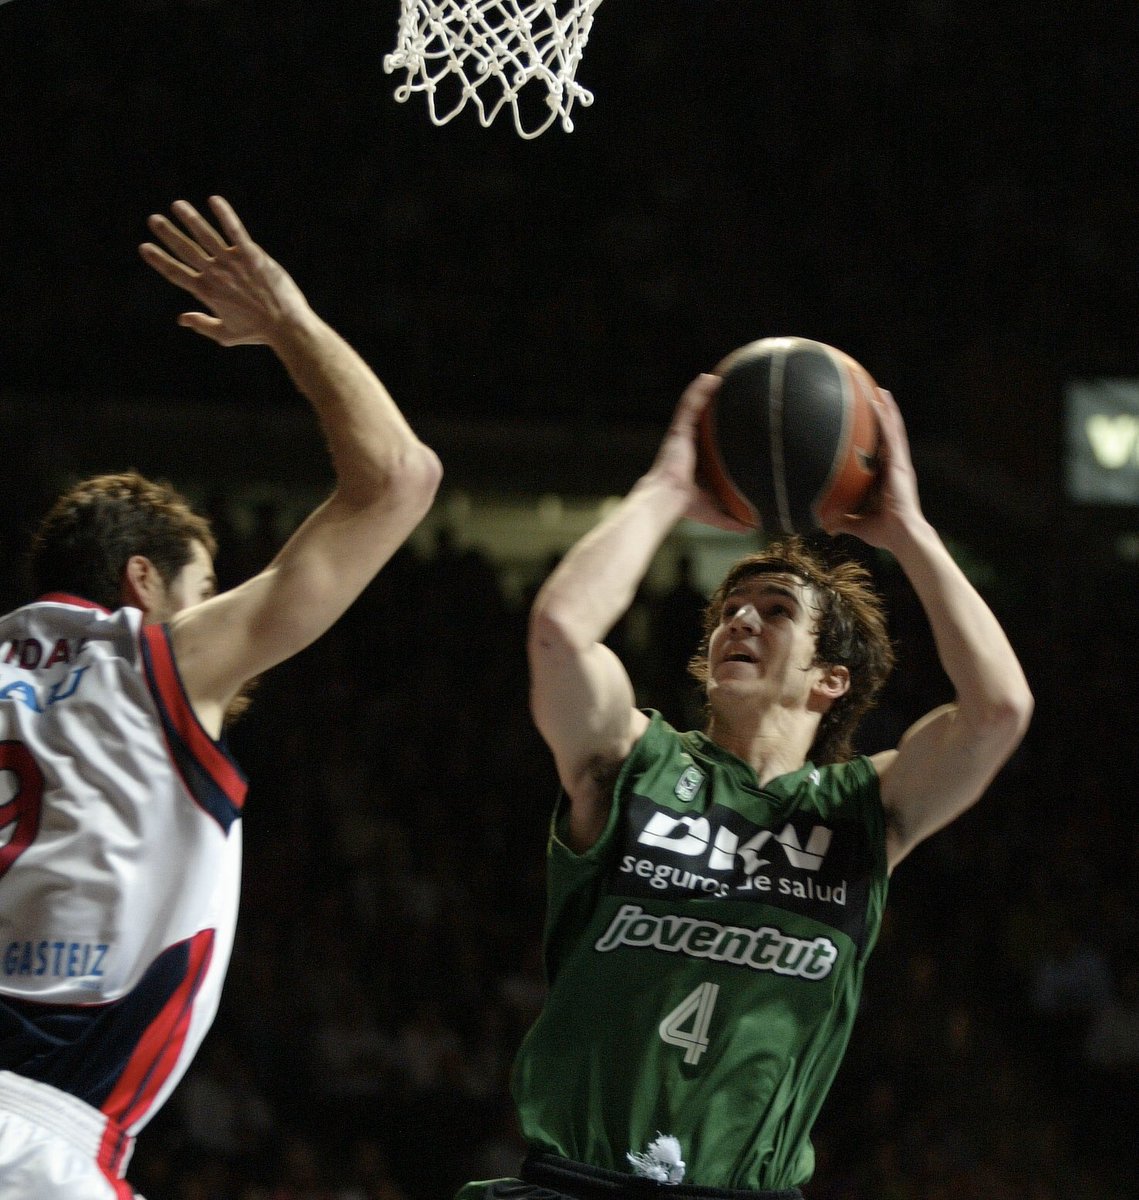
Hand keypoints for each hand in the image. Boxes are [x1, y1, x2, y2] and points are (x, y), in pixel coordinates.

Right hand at [139, 196, 312, 347]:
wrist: (286, 326)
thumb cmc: (258, 332)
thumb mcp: (226, 335)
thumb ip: (201, 324)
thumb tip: (181, 319)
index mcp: (206, 293)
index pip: (175, 273)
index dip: (159, 259)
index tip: (144, 247)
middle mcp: (216, 275)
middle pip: (186, 250)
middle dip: (168, 234)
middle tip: (153, 220)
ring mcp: (233, 263)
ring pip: (206, 236)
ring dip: (190, 219)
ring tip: (177, 205)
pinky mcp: (252, 256)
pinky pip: (236, 231)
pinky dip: (225, 215)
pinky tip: (214, 200)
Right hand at [652, 374, 754, 532]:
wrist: (667, 499)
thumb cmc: (685, 507)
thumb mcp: (715, 512)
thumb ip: (733, 519)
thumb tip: (755, 530)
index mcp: (694, 462)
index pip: (707, 443)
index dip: (715, 431)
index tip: (730, 424)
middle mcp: (687, 445)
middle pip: (700, 421)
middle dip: (709, 406)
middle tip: (726, 394)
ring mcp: (681, 436)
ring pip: (693, 408)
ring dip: (704, 392)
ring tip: (718, 376)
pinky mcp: (678, 431)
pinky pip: (689, 405)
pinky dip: (698, 391)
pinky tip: (710, 378)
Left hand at [824, 388, 923, 547]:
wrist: (901, 535)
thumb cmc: (883, 532)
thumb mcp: (857, 524)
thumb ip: (843, 520)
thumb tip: (825, 524)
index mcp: (888, 478)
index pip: (882, 452)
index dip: (878, 436)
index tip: (869, 423)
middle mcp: (896, 467)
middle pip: (889, 435)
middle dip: (884, 416)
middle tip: (876, 396)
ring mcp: (900, 464)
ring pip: (894, 430)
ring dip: (888, 410)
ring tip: (881, 391)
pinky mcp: (900, 463)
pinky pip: (892, 436)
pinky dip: (887, 418)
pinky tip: (881, 403)